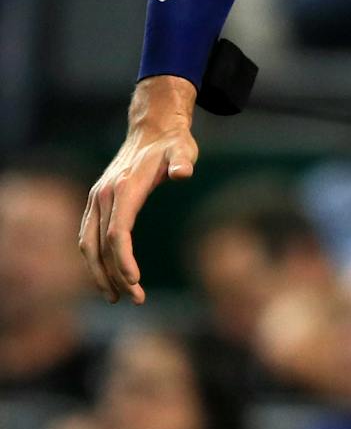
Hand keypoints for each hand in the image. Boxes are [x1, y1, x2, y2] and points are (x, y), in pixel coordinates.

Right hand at [79, 77, 200, 304]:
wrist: (152, 129)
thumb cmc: (173, 144)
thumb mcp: (184, 150)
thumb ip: (183, 161)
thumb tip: (182, 172)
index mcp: (124, 189)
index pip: (117, 234)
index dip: (123, 260)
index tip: (135, 282)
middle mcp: (104, 195)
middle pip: (99, 246)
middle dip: (113, 276)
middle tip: (135, 299)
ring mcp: (96, 199)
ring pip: (88, 244)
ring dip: (99, 273)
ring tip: (117, 297)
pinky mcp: (96, 202)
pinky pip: (88, 236)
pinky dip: (93, 259)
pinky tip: (107, 275)